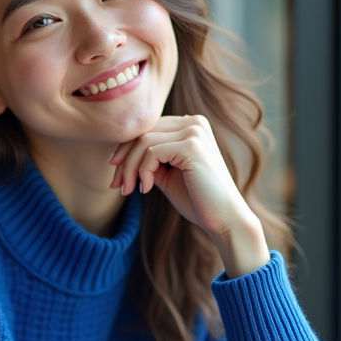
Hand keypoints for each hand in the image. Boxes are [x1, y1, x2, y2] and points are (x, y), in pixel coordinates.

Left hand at [108, 115, 269, 276]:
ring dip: (129, 168)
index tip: (116, 176)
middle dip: (124, 160)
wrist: (225, 218)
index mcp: (190, 125)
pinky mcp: (192, 146)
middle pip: (142, 132)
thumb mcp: (166, 174)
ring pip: (143, 142)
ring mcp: (194, 132)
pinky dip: (143, 172)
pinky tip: (147, 189)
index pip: (147, 129)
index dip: (126, 150)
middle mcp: (194, 122)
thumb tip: (119, 155)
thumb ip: (149, 160)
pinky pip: (152, 153)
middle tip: (117, 186)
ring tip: (128, 190)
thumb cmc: (197, 199)